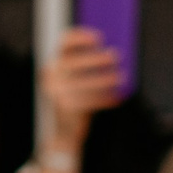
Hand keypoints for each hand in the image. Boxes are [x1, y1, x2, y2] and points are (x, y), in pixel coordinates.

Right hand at [39, 27, 125, 149]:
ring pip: (84, 82)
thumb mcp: (77, 81)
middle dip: (97, 58)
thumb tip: (111, 53)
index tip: (98, 39)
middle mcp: (51, 78)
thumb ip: (88, 67)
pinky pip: (89, 100)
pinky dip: (104, 98)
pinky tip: (116, 97)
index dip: (80, 38)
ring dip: (105, 79)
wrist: (63, 134)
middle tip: (116, 56)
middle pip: (74, 62)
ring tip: (121, 77)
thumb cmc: (75, 101)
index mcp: (52, 67)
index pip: (63, 45)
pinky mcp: (65, 109)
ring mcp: (56, 94)